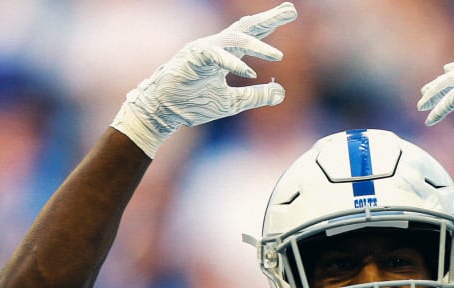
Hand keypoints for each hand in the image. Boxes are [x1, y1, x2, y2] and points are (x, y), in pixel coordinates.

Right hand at [112, 2, 297, 157]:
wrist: (162, 112)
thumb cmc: (192, 104)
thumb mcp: (232, 103)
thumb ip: (256, 96)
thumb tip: (281, 92)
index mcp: (224, 55)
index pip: (251, 36)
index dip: (270, 25)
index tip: (289, 13)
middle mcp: (216, 47)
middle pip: (246, 28)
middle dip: (268, 19)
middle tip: (290, 9)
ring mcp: (204, 49)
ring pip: (235, 40)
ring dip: (258, 46)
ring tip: (279, 56)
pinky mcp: (193, 58)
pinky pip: (216, 56)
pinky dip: (233, 63)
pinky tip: (250, 72)